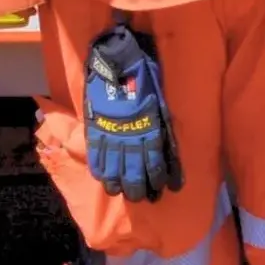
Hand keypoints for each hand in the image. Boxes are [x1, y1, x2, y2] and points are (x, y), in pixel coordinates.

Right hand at [83, 21, 184, 202]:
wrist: (117, 66)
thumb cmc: (143, 82)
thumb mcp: (160, 106)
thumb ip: (162, 130)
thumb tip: (168, 151)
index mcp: (150, 133)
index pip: (156, 164)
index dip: (159, 179)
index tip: (163, 189)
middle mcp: (131, 140)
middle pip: (135, 174)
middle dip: (139, 189)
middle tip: (141, 197)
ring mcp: (111, 139)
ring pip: (114, 171)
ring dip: (118, 185)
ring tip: (120, 191)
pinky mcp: (96, 133)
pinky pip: (96, 158)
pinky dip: (100, 171)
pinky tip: (103, 179)